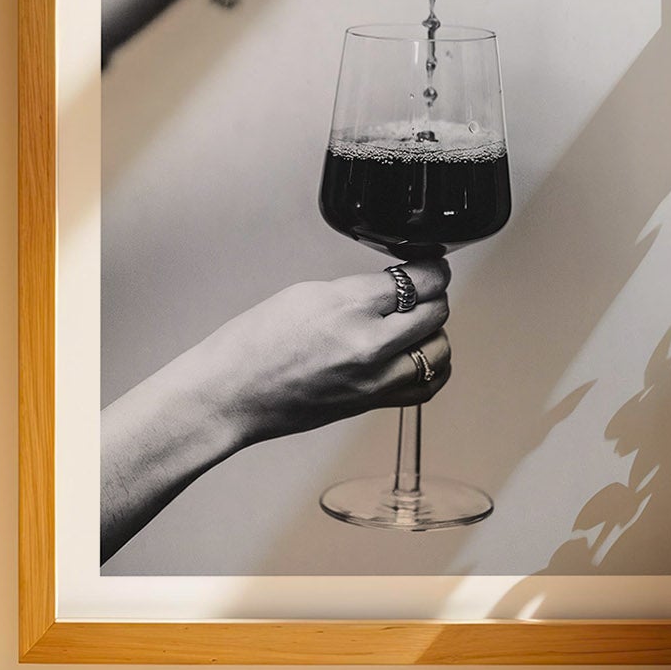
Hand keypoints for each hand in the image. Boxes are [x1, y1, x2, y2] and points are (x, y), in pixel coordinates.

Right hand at [99, 260, 451, 558]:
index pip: (418, 281)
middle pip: (435, 313)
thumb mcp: (306, 293)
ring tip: (418, 324)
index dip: (432, 269)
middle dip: (434, 295)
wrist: (230, 394)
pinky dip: (431, 368)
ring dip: (435, 332)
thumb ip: (358, 290)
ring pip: (439, 350)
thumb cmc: (253, 345)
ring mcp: (374, 379)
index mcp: (348, 306)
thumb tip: (394, 289)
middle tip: (424, 289)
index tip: (431, 266)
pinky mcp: (371, 404)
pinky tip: (418, 357)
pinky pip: (425, 386)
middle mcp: (369, 344)